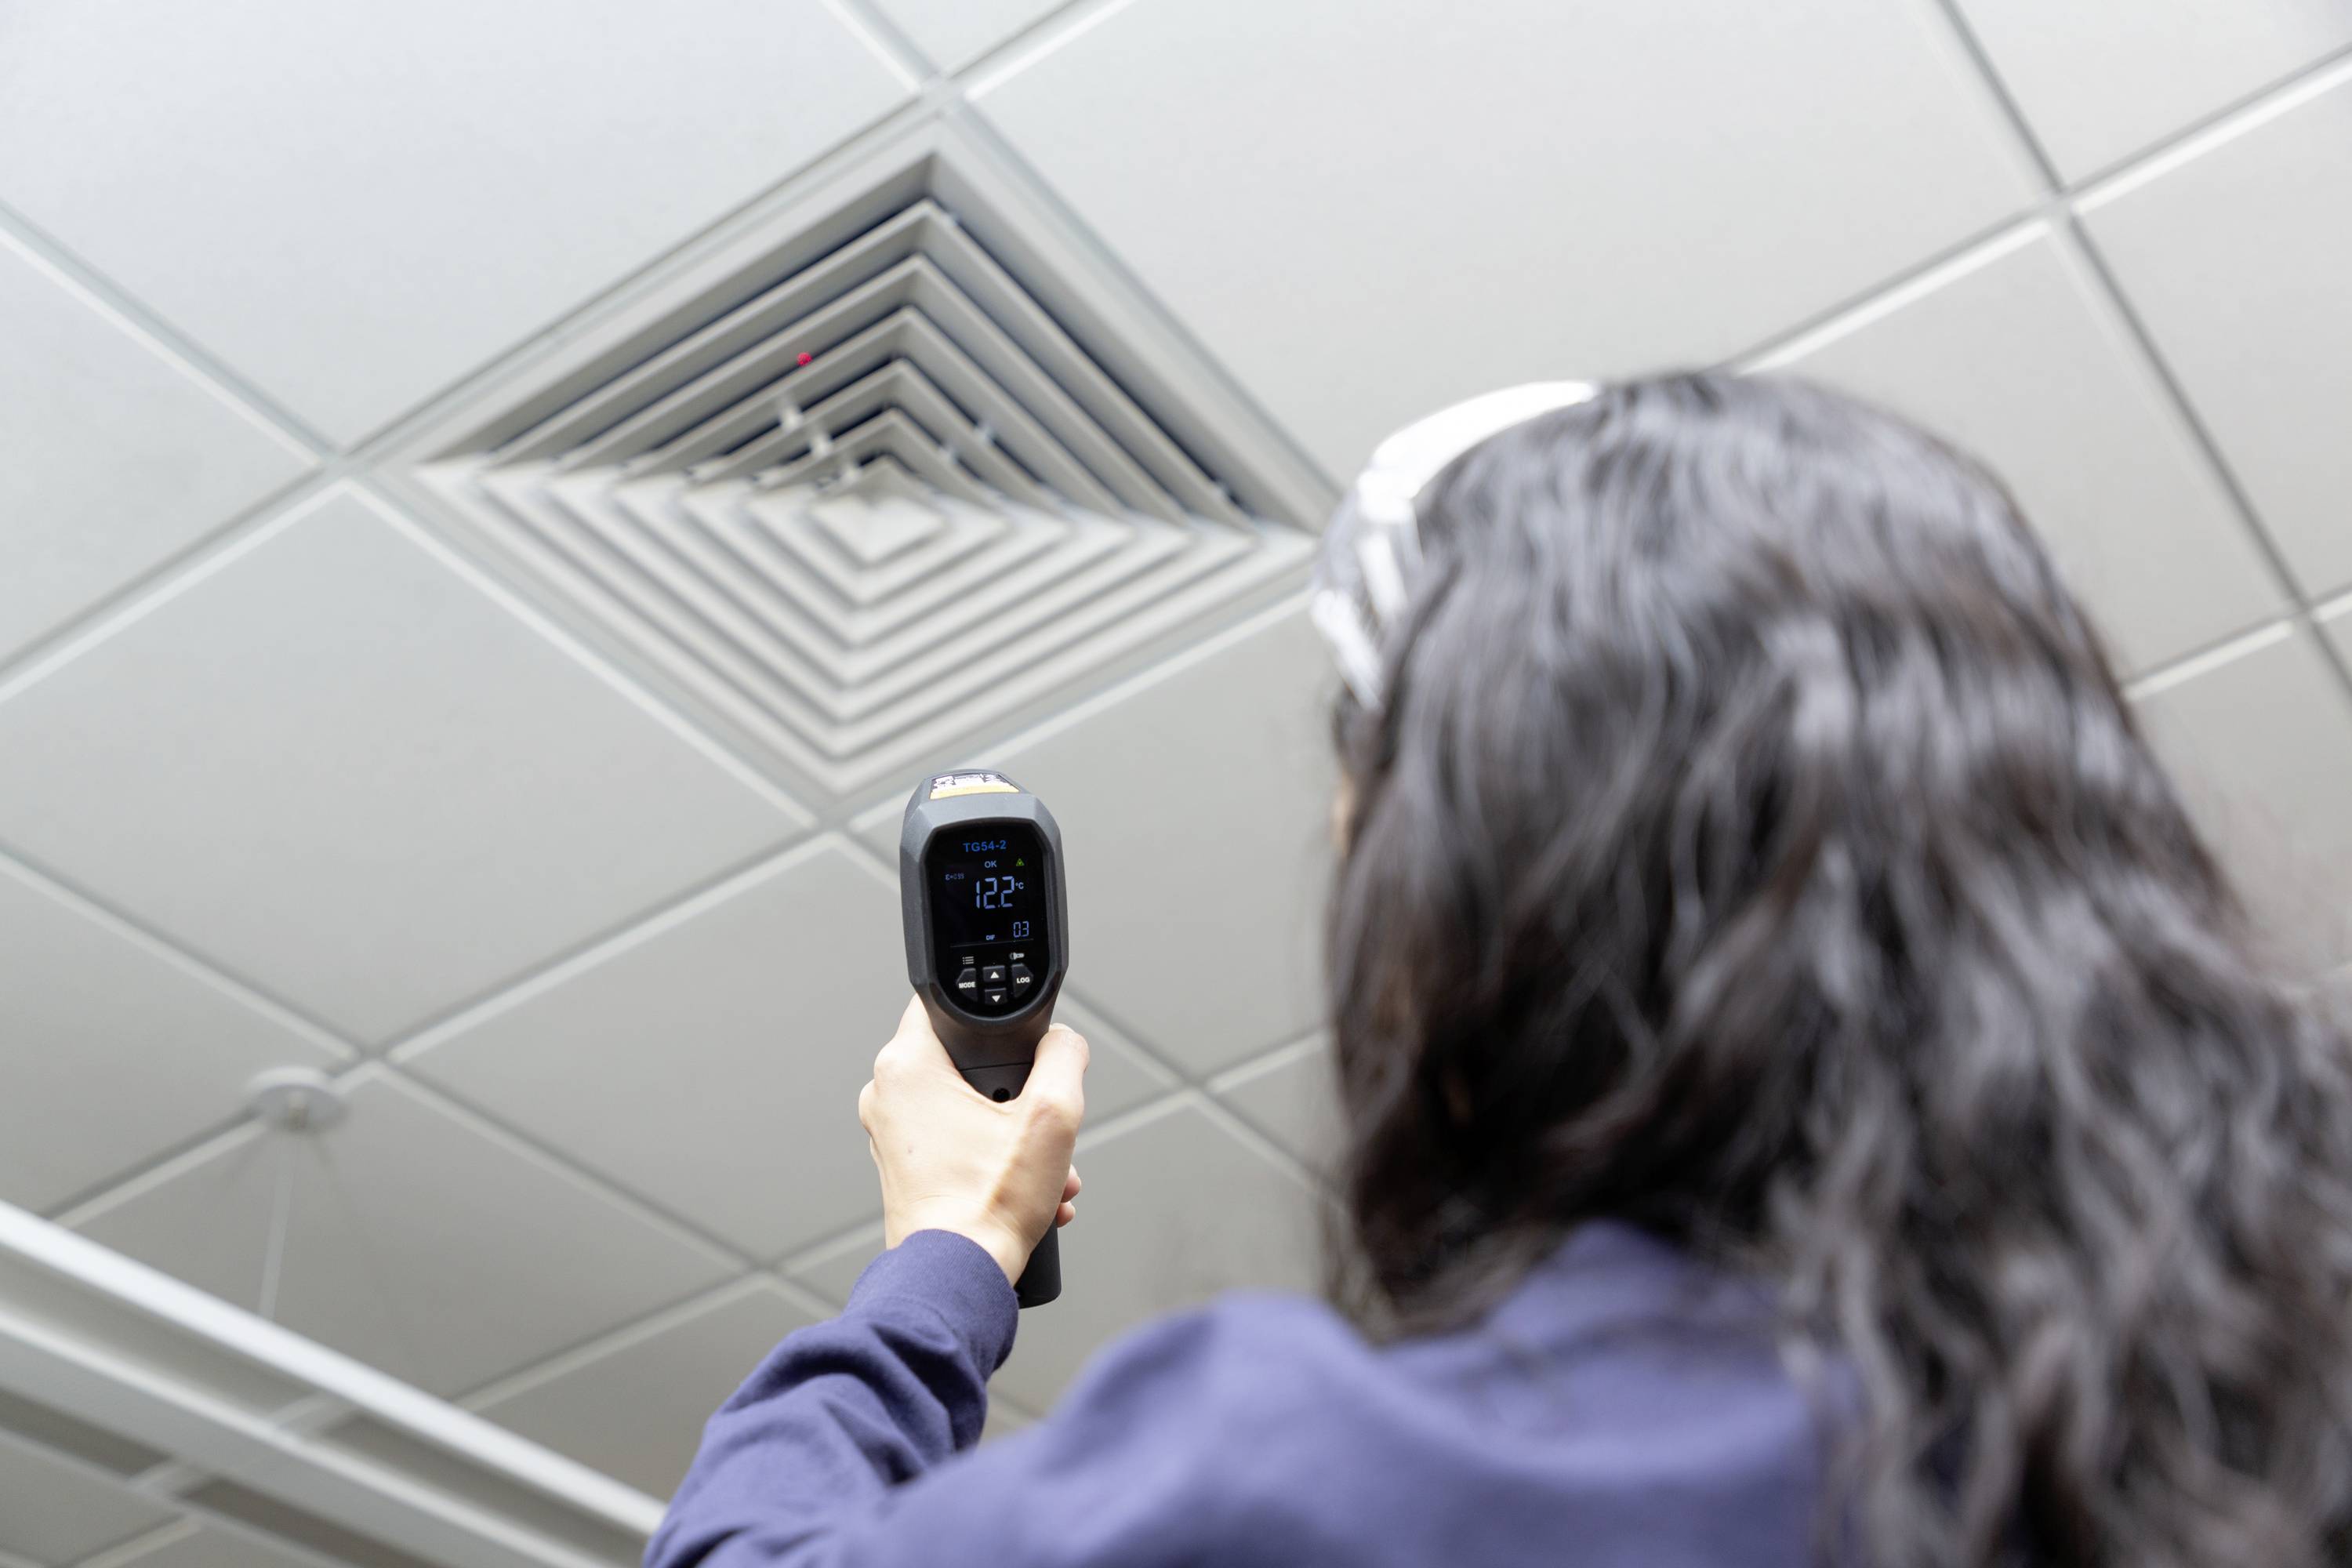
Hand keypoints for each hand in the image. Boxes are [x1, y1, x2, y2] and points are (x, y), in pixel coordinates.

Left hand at [858, 996, 1087, 1285]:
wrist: (958, 1277)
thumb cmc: (988, 1206)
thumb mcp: (1052, 1115)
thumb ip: (1065, 1057)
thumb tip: (1065, 1040)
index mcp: (906, 1067)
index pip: (947, 1005)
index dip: (997, 1022)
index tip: (1024, 1049)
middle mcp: (887, 1095)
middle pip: (968, 1062)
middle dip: (1018, 1092)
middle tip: (1042, 1122)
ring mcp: (891, 1134)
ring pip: (968, 1106)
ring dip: (1014, 1132)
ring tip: (1045, 1168)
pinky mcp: (904, 1167)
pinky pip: (957, 1140)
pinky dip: (994, 1155)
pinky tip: (1028, 1187)